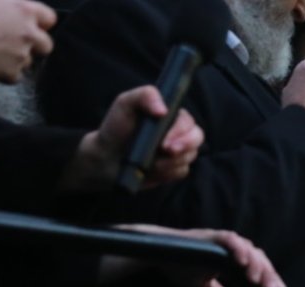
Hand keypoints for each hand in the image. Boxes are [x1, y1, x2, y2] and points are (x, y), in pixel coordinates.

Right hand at [0, 0, 54, 81]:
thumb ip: (2, 1)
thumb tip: (4, 3)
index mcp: (23, 10)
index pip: (50, 18)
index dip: (42, 23)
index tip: (35, 25)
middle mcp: (28, 34)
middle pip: (47, 45)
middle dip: (35, 45)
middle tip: (17, 42)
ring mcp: (22, 56)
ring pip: (28, 60)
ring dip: (17, 58)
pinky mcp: (12, 74)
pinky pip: (14, 75)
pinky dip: (4, 71)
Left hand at [62, 86, 204, 192]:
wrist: (106, 157)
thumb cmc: (116, 127)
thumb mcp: (125, 103)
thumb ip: (145, 96)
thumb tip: (163, 110)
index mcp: (170, 114)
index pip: (188, 121)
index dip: (182, 132)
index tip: (166, 142)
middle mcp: (177, 131)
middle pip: (197, 138)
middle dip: (184, 147)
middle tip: (165, 151)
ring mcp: (177, 151)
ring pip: (190, 156)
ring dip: (171, 161)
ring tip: (151, 161)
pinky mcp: (173, 168)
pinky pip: (182, 171)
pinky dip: (168, 172)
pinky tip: (153, 169)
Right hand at [103, 226, 285, 286]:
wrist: (157, 254)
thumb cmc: (180, 265)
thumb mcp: (203, 286)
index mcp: (232, 258)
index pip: (257, 266)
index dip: (269, 276)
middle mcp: (231, 247)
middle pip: (257, 257)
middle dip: (268, 273)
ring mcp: (220, 241)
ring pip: (247, 247)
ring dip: (255, 263)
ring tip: (258, 280)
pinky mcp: (209, 236)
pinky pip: (228, 239)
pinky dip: (237, 248)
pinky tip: (243, 261)